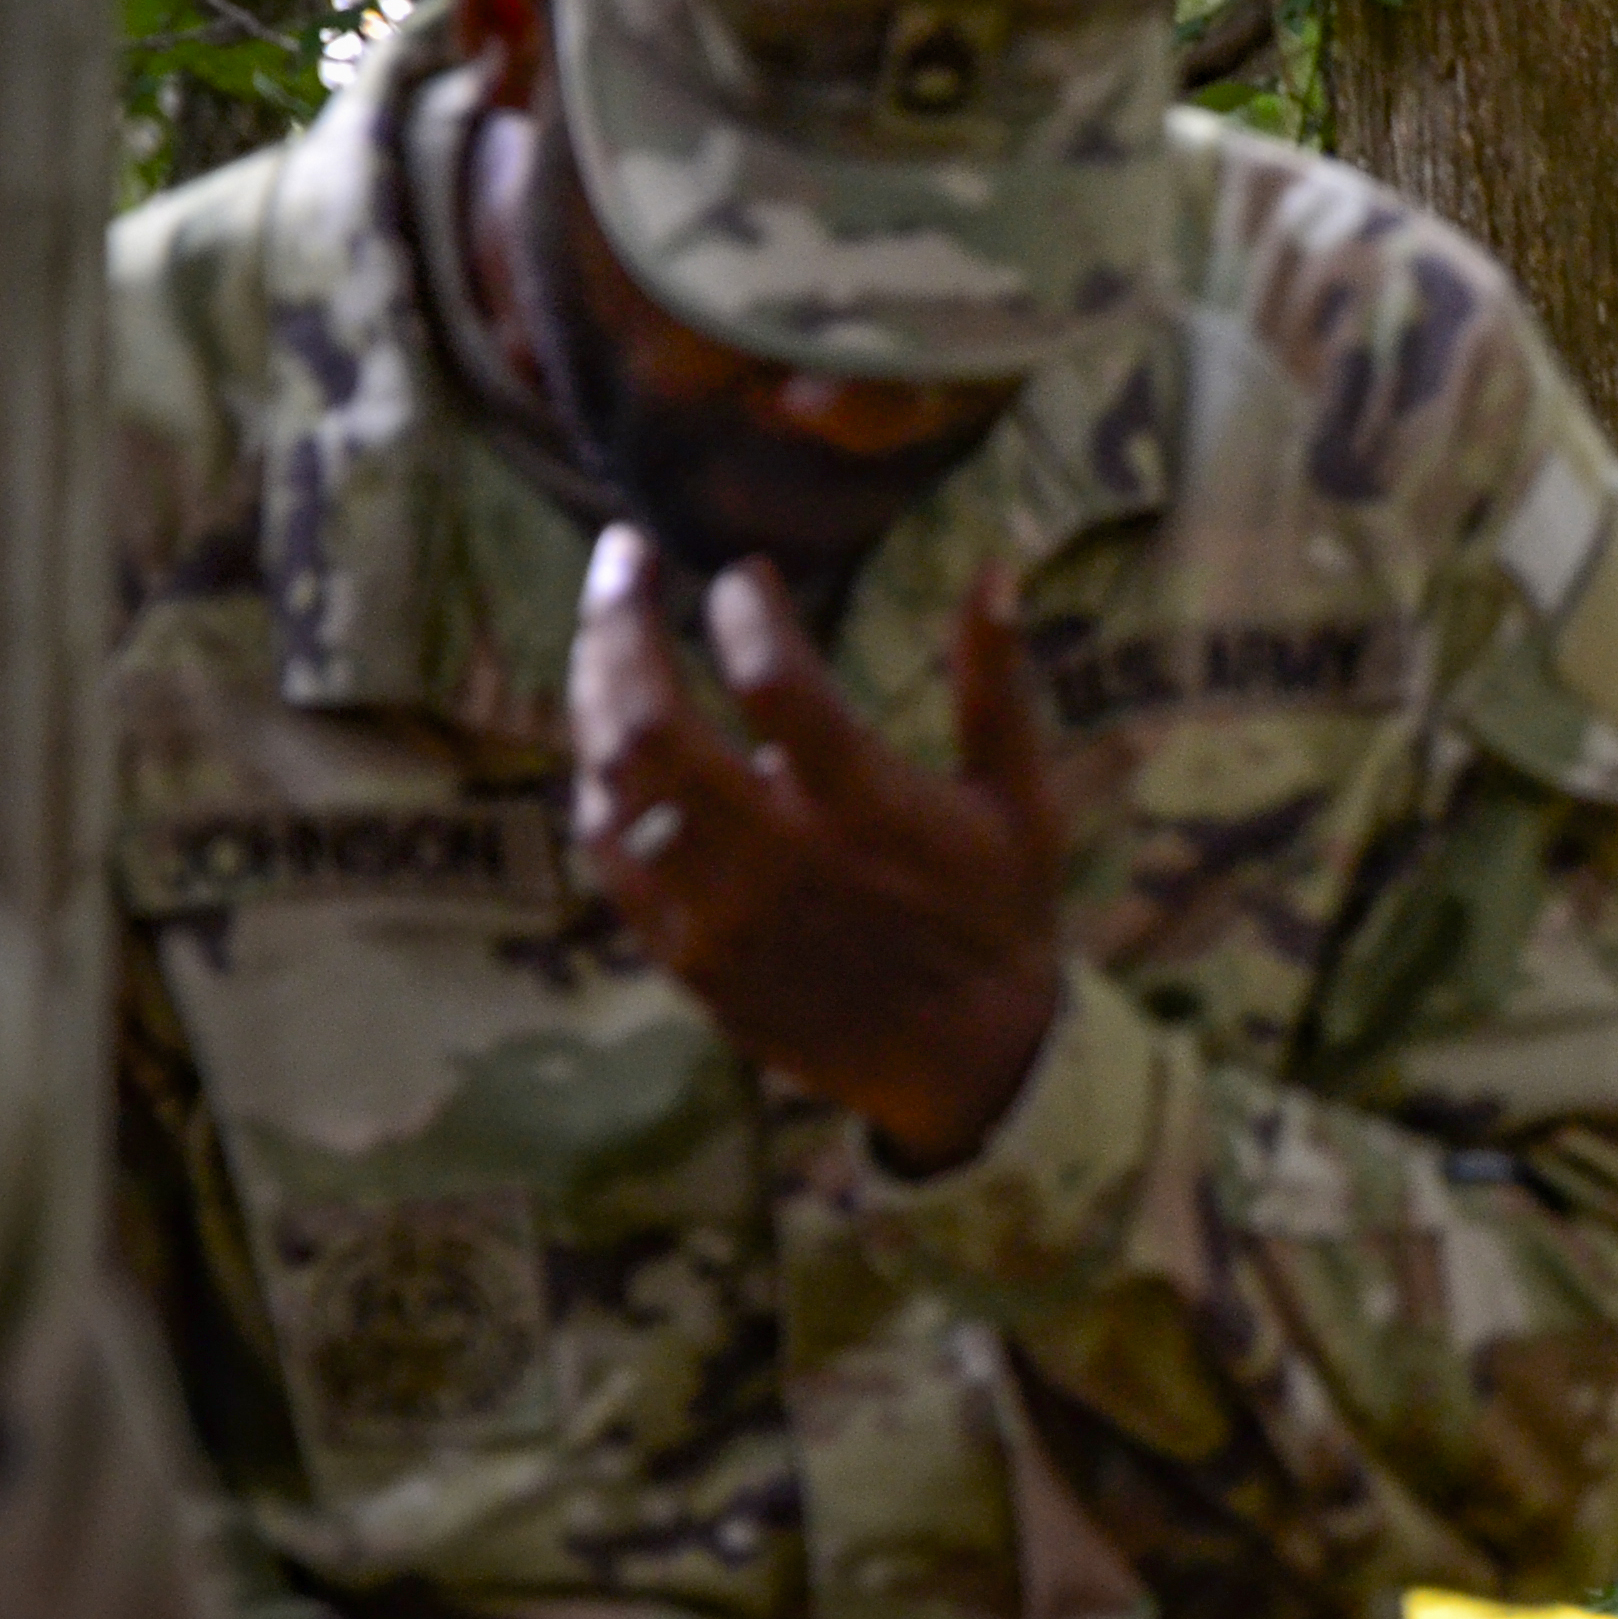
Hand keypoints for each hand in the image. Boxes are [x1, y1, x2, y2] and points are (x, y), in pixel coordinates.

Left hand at [571, 526, 1064, 1171]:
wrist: (966, 1062)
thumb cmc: (998, 915)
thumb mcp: (1020, 799)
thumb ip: (998, 683)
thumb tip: (994, 568)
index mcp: (872, 812)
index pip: (777, 682)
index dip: (746, 611)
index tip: (745, 573)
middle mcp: (782, 861)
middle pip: (654, 724)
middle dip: (622, 622)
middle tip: (621, 556)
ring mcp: (721, 915)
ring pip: (614, 785)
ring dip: (597, 693)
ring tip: (606, 634)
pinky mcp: (687, 957)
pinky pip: (609, 855)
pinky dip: (599, 784)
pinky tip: (608, 738)